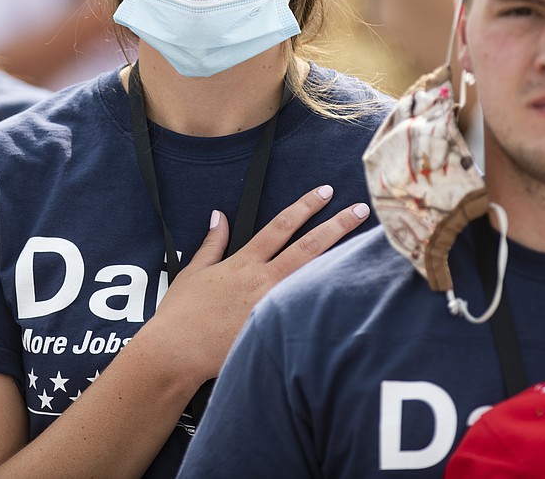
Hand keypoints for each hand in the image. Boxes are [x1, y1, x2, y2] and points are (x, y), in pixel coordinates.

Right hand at [148, 186, 369, 385]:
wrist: (177, 352)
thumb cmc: (181, 314)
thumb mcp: (193, 271)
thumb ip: (212, 243)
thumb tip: (218, 216)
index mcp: (244, 262)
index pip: (281, 226)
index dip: (305, 206)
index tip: (325, 192)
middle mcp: (262, 280)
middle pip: (307, 247)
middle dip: (336, 226)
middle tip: (360, 210)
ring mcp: (271, 307)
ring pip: (313, 279)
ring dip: (340, 262)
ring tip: (367, 249)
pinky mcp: (274, 332)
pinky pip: (307, 314)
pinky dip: (328, 305)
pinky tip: (350, 298)